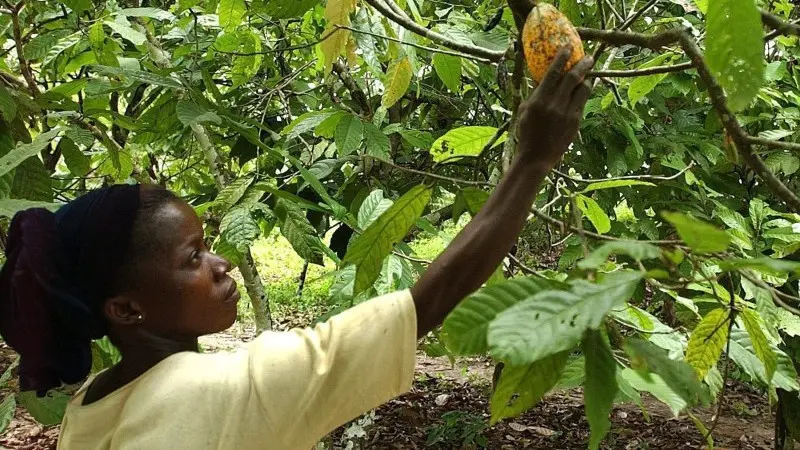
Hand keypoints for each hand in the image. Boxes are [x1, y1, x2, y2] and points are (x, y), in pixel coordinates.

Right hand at [517, 47, 593, 170]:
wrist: (536, 158)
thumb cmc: (526, 133)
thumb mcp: (524, 111)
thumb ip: (534, 94)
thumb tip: (542, 77)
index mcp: (538, 101)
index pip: (552, 73)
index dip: (562, 58)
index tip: (568, 47)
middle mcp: (554, 105)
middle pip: (573, 77)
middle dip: (582, 64)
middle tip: (587, 57)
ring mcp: (567, 114)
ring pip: (583, 89)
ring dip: (585, 79)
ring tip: (586, 75)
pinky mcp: (576, 122)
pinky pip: (582, 102)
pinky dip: (583, 94)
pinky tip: (582, 92)